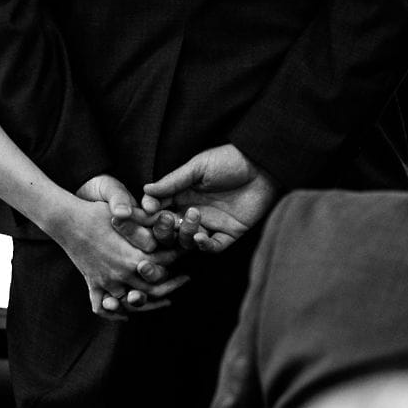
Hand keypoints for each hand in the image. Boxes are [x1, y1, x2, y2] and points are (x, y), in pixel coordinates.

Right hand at [60, 184, 186, 317]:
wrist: (66, 219)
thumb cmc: (97, 212)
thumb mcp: (127, 213)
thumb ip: (150, 220)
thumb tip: (171, 219)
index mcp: (133, 257)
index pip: (165, 263)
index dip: (178, 256)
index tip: (186, 252)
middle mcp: (122, 274)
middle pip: (155, 289)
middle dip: (173, 284)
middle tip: (185, 279)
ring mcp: (106, 282)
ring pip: (132, 303)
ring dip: (149, 303)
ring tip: (165, 298)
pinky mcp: (93, 284)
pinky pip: (103, 307)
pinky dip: (115, 313)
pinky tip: (126, 312)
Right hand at [141, 145, 278, 254]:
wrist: (263, 166)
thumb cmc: (230, 160)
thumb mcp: (198, 167)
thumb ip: (172, 181)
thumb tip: (145, 190)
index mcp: (182, 194)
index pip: (159, 209)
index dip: (150, 213)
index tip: (146, 211)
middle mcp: (192, 212)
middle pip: (169, 230)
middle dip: (163, 227)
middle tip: (166, 218)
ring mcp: (210, 224)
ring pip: (187, 241)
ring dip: (185, 233)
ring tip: (192, 217)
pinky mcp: (228, 234)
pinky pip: (212, 247)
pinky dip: (204, 246)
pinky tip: (201, 236)